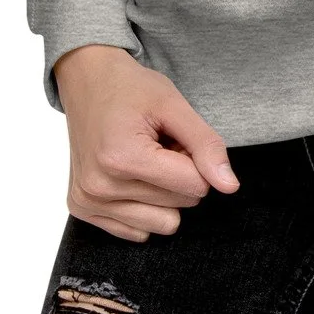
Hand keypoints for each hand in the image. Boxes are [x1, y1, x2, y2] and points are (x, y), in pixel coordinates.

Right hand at [52, 44, 239, 241]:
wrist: (88, 81)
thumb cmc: (131, 89)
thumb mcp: (174, 105)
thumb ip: (206, 145)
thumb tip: (230, 187)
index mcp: (121, 157)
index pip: (194, 185)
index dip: (196, 159)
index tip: (176, 137)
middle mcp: (99, 186)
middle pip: (180, 205)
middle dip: (179, 174)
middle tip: (159, 144)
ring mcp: (88, 202)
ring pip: (163, 224)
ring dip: (163, 193)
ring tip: (146, 160)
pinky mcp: (83, 210)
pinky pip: (138, 232)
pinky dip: (143, 206)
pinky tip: (130, 175)